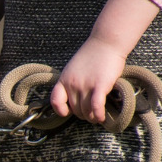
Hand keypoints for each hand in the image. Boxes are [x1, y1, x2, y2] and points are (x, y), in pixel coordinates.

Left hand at [50, 0, 160, 123]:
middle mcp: (72, 84)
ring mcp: (85, 85)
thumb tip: (75, 98)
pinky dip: (98, 115)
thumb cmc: (92, 55)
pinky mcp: (99, 86)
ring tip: (97, 117)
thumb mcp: (74, 68)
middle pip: (75, 110)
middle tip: (91, 114)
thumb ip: (72, 82)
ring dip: (92, 117)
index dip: (61, 110)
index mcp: (64, 79)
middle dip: (83, 115)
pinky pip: (96, 107)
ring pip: (86, 111)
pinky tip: (102, 118)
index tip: (69, 111)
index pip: (55, 101)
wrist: (106, 42)